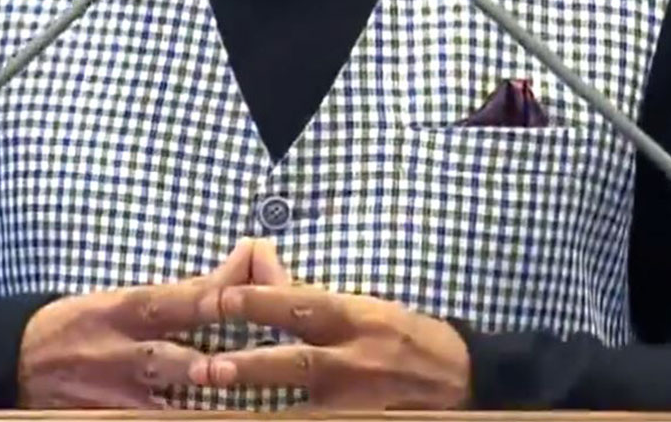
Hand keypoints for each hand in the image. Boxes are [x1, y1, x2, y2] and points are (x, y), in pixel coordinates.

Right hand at [16, 240, 267, 407]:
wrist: (16, 359)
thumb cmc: (84, 322)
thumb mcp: (123, 299)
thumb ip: (186, 291)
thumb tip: (248, 255)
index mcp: (125, 308)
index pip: (175, 301)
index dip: (210, 300)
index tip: (247, 298)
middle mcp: (118, 349)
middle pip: (165, 355)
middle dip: (198, 363)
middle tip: (235, 367)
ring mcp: (110, 392)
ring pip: (153, 403)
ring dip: (185, 406)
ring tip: (221, 405)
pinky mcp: (102, 419)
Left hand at [193, 262, 471, 409]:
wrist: (462, 376)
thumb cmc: (400, 333)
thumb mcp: (361, 306)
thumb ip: (309, 298)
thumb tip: (258, 264)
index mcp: (351, 318)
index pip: (297, 304)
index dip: (256, 301)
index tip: (217, 299)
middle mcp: (354, 360)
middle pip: (296, 364)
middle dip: (250, 367)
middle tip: (207, 367)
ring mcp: (359, 403)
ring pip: (305, 410)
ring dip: (264, 412)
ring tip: (222, 414)